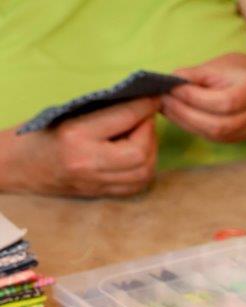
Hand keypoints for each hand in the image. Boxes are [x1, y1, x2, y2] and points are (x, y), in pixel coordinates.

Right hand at [0, 99, 158, 196]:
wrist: (15, 167)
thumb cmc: (37, 134)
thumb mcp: (65, 114)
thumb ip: (102, 112)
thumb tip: (137, 103)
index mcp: (76, 137)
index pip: (123, 119)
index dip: (144, 107)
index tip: (154, 97)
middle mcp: (89, 163)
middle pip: (140, 151)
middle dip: (149, 131)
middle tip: (146, 117)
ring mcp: (96, 183)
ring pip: (144, 172)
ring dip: (151, 150)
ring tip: (143, 134)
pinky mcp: (100, 194)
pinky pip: (137, 186)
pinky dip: (145, 169)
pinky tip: (139, 155)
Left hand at [161, 53, 245, 142]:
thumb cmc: (239, 71)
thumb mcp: (219, 65)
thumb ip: (195, 75)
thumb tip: (169, 82)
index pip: (225, 102)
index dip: (195, 97)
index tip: (172, 87)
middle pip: (218, 124)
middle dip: (186, 113)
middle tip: (163, 100)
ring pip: (214, 135)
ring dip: (185, 122)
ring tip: (166, 107)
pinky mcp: (238, 138)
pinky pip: (213, 138)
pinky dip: (192, 127)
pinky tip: (178, 116)